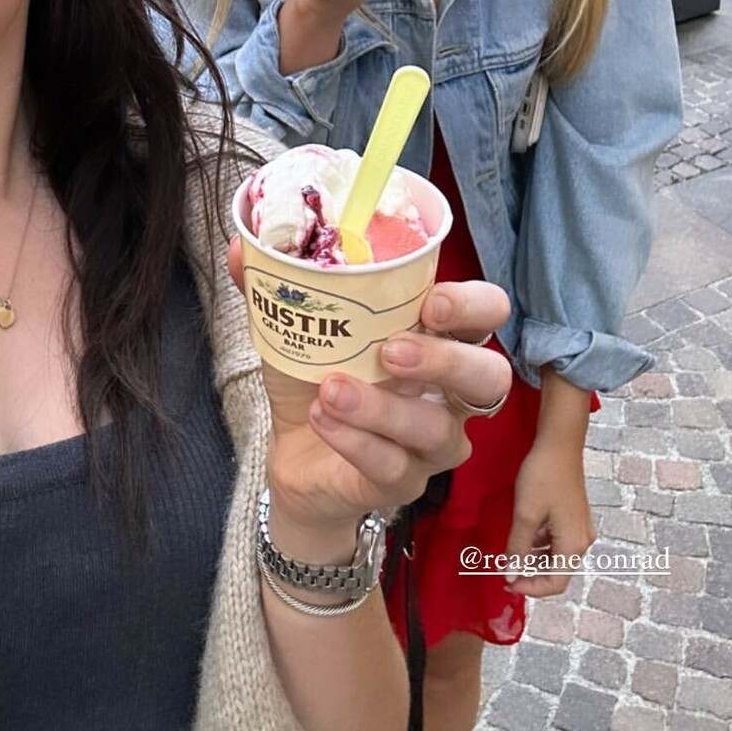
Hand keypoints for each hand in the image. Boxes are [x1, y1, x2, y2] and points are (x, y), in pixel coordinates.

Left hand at [228, 245, 510, 552]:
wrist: (294, 454)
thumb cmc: (316, 377)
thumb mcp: (296, 326)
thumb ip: (278, 284)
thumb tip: (242, 246)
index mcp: (436, 337)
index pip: (488, 313)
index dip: (473, 306)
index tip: (430, 302)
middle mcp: (449, 392)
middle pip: (489, 377)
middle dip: (446, 360)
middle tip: (391, 351)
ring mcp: (432, 444)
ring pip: (439, 431)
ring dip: (383, 408)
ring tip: (331, 388)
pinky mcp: (403, 484)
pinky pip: (394, 468)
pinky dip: (355, 441)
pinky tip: (322, 420)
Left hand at [505, 437, 595, 596]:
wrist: (559, 445)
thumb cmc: (542, 478)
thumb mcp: (525, 514)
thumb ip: (518, 548)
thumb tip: (511, 576)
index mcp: (573, 545)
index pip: (555, 584)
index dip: (530, 588)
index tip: (506, 582)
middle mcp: (582, 542)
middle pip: (557, 573)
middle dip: (531, 575)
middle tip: (504, 571)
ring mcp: (580, 530)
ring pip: (556, 558)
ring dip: (533, 560)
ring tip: (511, 553)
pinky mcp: (575, 519)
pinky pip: (557, 542)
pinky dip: (539, 545)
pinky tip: (524, 535)